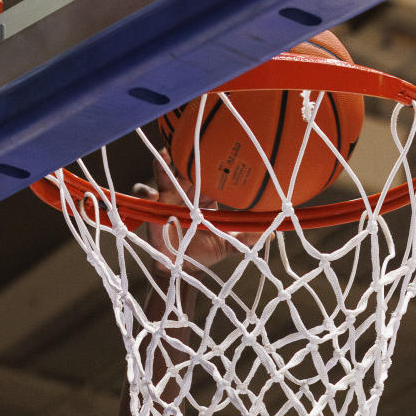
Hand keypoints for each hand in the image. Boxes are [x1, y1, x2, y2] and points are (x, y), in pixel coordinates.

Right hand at [135, 156, 249, 270]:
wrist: (180, 269)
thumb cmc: (202, 253)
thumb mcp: (226, 244)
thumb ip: (245, 237)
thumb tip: (271, 232)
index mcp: (204, 196)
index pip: (208, 173)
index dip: (211, 160)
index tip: (218, 149)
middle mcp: (186, 192)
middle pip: (184, 166)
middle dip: (186, 155)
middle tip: (191, 146)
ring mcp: (167, 197)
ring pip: (163, 172)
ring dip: (164, 164)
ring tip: (166, 157)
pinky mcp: (152, 209)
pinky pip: (144, 194)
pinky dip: (146, 191)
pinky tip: (153, 196)